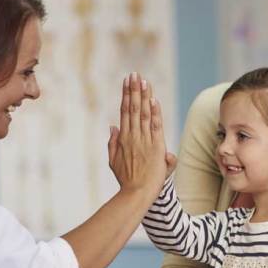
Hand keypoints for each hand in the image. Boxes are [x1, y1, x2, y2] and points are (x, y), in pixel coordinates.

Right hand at [107, 72, 167, 192]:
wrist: (136, 193)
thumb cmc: (127, 180)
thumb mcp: (114, 161)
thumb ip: (113, 143)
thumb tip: (112, 126)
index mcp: (123, 138)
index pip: (125, 112)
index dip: (127, 95)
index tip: (127, 82)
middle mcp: (132, 136)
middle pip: (133, 108)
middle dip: (134, 90)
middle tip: (134, 74)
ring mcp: (143, 141)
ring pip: (143, 114)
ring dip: (143, 96)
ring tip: (143, 80)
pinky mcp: (155, 147)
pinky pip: (155, 126)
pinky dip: (154, 112)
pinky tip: (153, 99)